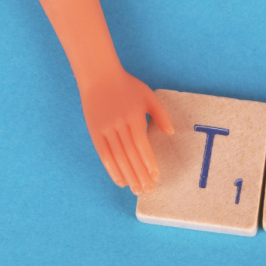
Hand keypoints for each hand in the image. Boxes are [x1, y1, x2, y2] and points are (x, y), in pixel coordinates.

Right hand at [79, 68, 173, 193]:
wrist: (98, 75)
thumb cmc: (127, 86)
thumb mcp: (149, 96)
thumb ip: (161, 115)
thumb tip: (171, 133)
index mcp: (134, 116)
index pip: (142, 144)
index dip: (148, 162)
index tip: (156, 177)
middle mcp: (119, 124)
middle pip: (130, 154)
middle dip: (140, 174)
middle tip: (148, 190)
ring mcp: (105, 128)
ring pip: (117, 157)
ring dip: (127, 175)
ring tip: (136, 190)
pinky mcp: (94, 131)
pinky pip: (103, 153)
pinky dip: (111, 168)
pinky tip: (120, 180)